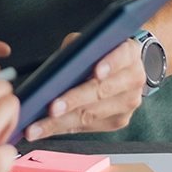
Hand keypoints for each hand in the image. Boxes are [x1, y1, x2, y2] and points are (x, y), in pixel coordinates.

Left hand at [24, 35, 144, 140]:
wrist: (122, 68)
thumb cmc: (99, 53)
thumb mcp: (90, 42)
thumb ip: (78, 47)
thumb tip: (60, 64)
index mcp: (129, 53)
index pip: (121, 56)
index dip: (109, 64)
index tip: (95, 72)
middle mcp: (133, 79)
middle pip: (102, 91)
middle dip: (74, 100)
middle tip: (51, 108)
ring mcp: (128, 103)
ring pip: (92, 114)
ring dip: (61, 121)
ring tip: (38, 126)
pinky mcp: (119, 121)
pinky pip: (88, 127)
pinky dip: (63, 128)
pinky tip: (44, 129)